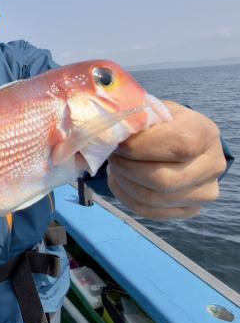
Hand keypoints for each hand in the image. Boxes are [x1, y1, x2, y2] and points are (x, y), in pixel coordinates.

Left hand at [107, 101, 226, 219]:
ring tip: (115, 167)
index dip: (141, 147)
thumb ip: (135, 118)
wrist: (180, 142)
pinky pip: (149, 211)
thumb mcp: (152, 111)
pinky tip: (119, 180)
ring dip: (124, 183)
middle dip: (127, 169)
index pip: (178, 144)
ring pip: (153, 199)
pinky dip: (125, 196)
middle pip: (164, 180)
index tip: (119, 142)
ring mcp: (204, 192)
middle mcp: (213, 165)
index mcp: (205, 133)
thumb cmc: (162, 124)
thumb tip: (110, 134)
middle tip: (112, 156)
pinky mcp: (189, 210)